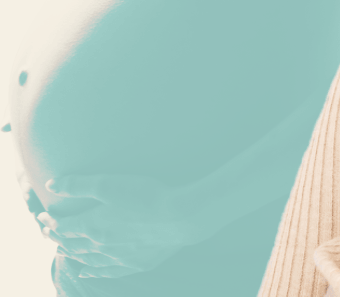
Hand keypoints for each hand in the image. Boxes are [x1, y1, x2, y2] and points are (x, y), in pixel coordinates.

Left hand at [37, 173, 214, 276]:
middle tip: (48, 232)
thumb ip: (79, 184)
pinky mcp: (136, 263)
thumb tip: (51, 185)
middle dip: (56, 238)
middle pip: (71, 244)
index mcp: (92, 226)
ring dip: (72, 254)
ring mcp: (118, 257)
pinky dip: (93, 272)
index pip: (62, 227)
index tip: (41, 216)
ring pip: (87, 259)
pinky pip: (107, 272)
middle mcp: (100, 245)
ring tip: (62, 250)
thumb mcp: (110, 183)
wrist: (182, 217)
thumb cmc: (147, 196)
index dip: (49, 222)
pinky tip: (86, 272)